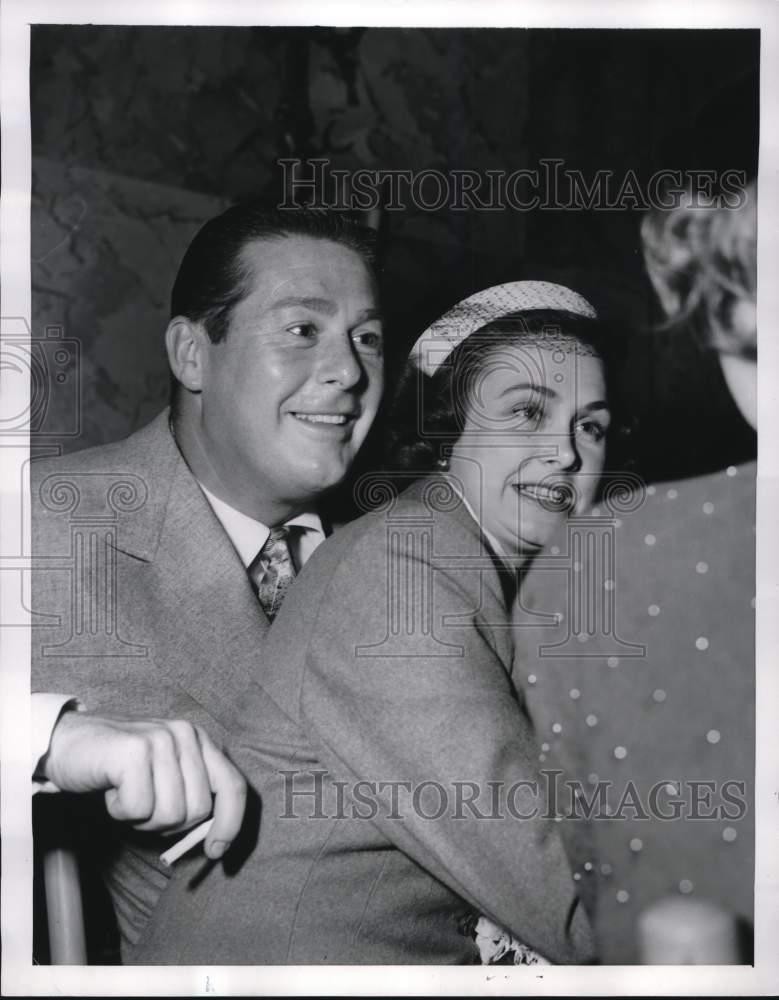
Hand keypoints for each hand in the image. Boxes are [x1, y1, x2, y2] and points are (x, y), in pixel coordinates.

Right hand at [43, 710, 246, 858]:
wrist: (64, 743)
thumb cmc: (115, 768)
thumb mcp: (162, 777)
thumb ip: (190, 798)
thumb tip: (216, 843)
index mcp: (198, 740)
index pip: (233, 786)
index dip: (230, 823)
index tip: (216, 851)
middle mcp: (185, 734)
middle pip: (199, 810)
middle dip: (168, 824)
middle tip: (141, 805)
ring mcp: (161, 739)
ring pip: (171, 814)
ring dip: (142, 818)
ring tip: (125, 794)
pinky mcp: (135, 751)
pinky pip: (140, 809)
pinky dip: (121, 811)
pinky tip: (111, 789)